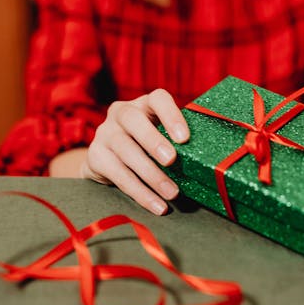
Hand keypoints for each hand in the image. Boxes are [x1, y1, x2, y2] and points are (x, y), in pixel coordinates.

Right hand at [80, 89, 189, 214]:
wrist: (105, 159)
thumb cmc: (144, 146)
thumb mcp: (159, 135)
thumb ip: (176, 141)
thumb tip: (208, 161)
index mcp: (143, 104)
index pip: (158, 99)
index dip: (171, 115)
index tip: (185, 138)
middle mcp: (121, 112)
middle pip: (134, 120)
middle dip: (153, 141)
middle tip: (172, 161)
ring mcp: (105, 133)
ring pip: (126, 150)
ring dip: (151, 174)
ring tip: (172, 193)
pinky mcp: (95, 156)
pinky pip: (118, 174)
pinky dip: (140, 192)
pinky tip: (157, 205)